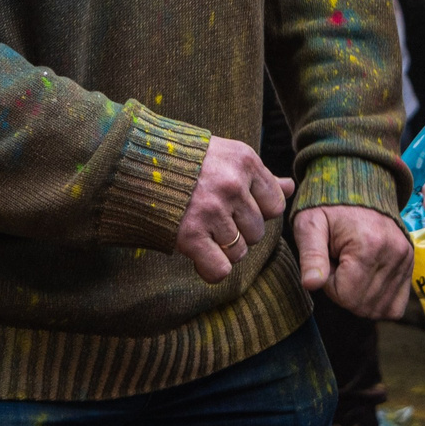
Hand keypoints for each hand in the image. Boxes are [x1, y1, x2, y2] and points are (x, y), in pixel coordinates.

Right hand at [173, 136, 292, 283]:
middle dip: (239, 231)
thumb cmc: (184, 159)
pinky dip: (209, 269)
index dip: (256, 210)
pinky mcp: (189, 235)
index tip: (234, 205)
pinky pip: (219, 270)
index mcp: (244, 160)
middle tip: (213, 219)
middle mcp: (232, 184)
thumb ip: (259, 176)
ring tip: (202, 232)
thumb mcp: (225, 155)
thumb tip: (290, 187)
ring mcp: (211, 210)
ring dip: (223, 250)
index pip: (275, 204)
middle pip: (258, 231)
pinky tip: (198, 254)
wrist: (133, 161)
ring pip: (240, 252)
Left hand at [295, 204, 411, 318]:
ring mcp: (406, 260)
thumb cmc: (328, 207)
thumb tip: (311, 285)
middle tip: (338, 264)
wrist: (358, 187)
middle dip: (344, 292)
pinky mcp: (410, 265)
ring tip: (351, 269)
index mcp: (369, 245)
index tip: (328, 261)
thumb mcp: (310, 224)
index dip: (330, 285)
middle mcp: (394, 254)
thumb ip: (310, 255)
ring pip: (379, 309)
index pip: (346, 296)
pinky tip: (366, 282)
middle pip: (363, 305)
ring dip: (360, 297)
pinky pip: (396, 306)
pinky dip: (378, 302)